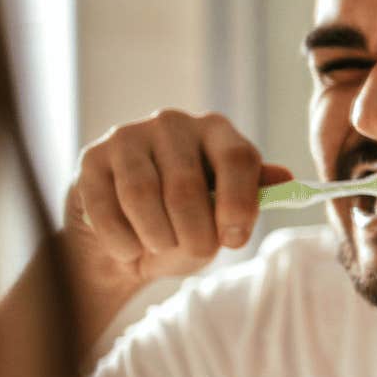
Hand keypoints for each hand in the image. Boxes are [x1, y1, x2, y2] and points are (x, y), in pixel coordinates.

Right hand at [63, 110, 291, 294]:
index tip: (233, 241)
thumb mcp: (225, 213)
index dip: (239, 205)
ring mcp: (128, 136)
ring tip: (161, 248)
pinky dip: (122, 242)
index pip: (237, 159)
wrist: (126, 242)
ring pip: (142, 196)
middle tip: (195, 252)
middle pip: (187, 186)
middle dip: (193, 234)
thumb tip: (285, 178)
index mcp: (217, 131)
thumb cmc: (186, 224)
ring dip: (156, 238)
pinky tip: (129, 250)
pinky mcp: (91, 158)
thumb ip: (252, 197)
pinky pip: (106, 208)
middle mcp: (173, 123)